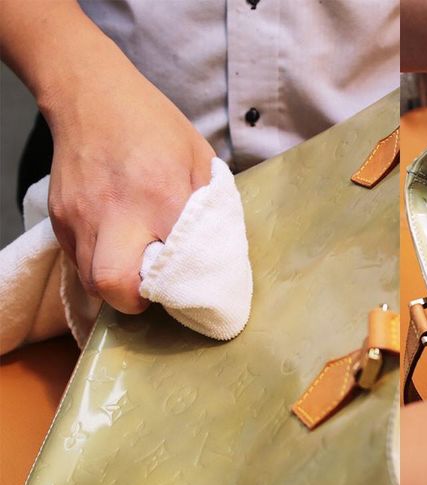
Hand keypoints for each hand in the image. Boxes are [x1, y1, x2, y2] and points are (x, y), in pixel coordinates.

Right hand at [44, 54, 213, 313]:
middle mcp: (115, 212)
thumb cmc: (154, 125)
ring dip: (117, 285)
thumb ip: (210, 207)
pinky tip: (116, 245)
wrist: (91, 94)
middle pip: (115, 286)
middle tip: (156, 288)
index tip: (192, 289)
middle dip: (137, 300)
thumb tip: (219, 251)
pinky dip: (98, 264)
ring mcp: (80, 217)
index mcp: (162, 197)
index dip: (182, 289)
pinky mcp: (58, 218)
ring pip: (91, 281)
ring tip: (137, 266)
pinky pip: (77, 261)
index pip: (171, 268)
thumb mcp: (200, 159)